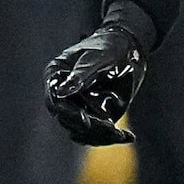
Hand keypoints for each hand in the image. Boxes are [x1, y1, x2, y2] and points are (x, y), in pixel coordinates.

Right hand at [45, 22, 145, 145]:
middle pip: (68, 119)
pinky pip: (97, 133)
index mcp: (56, 77)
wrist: (129, 49)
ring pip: (82, 131)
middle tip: (111, 128)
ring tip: (122, 135)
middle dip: (90, 127)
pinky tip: (128, 136)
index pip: (54, 101)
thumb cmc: (108, 47)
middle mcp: (64, 95)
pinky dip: (111, 137)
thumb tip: (61, 92)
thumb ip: (80, 75)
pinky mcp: (95, 115)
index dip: (68, 113)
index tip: (86, 121)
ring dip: (101, 136)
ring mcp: (79, 107)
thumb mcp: (95, 58)